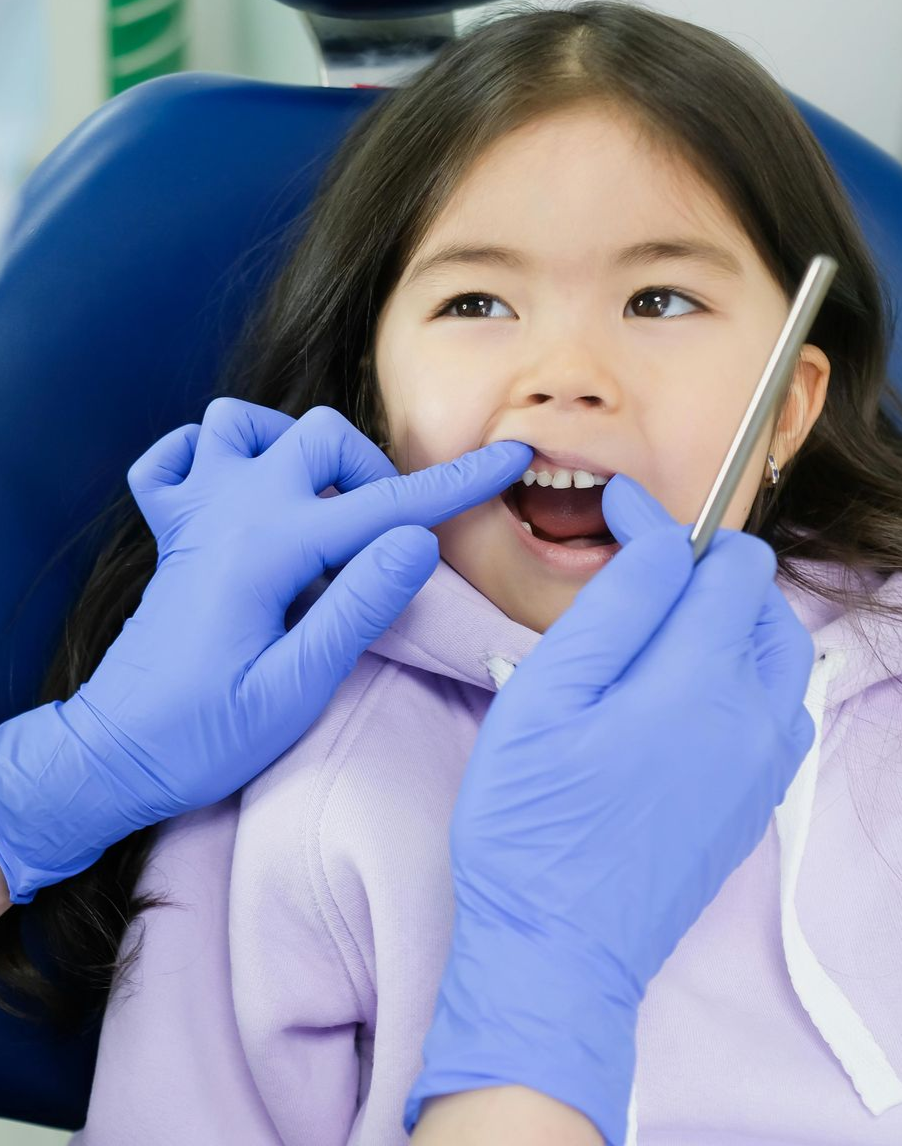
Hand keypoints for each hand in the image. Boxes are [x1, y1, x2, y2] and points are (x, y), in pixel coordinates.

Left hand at [0, 399, 531, 902]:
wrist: (112, 755)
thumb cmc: (204, 736)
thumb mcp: (295, 687)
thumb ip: (358, 606)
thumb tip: (418, 538)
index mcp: (269, 548)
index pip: (384, 506)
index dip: (457, 482)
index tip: (511, 455)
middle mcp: (230, 511)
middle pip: (319, 436)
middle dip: (371, 472)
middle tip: (385, 541)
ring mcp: (193, 515)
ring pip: (242, 423)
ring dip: (291, 447)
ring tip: (315, 505)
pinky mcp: (171, 533)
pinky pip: (177, 457)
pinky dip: (210, 456)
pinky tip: (237, 494)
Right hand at [405, 474, 813, 1145]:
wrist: (559, 949)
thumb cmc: (532, 824)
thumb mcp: (546, 697)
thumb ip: (614, 608)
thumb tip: (659, 543)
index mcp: (702, 681)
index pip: (713, 559)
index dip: (658, 519)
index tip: (615, 506)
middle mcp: (755, 716)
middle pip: (760, 596)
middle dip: (703, 565)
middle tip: (632, 576)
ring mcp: (765, 763)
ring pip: (777, 648)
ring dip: (727, 616)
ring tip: (658, 626)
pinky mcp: (758, 798)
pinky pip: (775, 703)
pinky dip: (740, 671)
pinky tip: (681, 690)